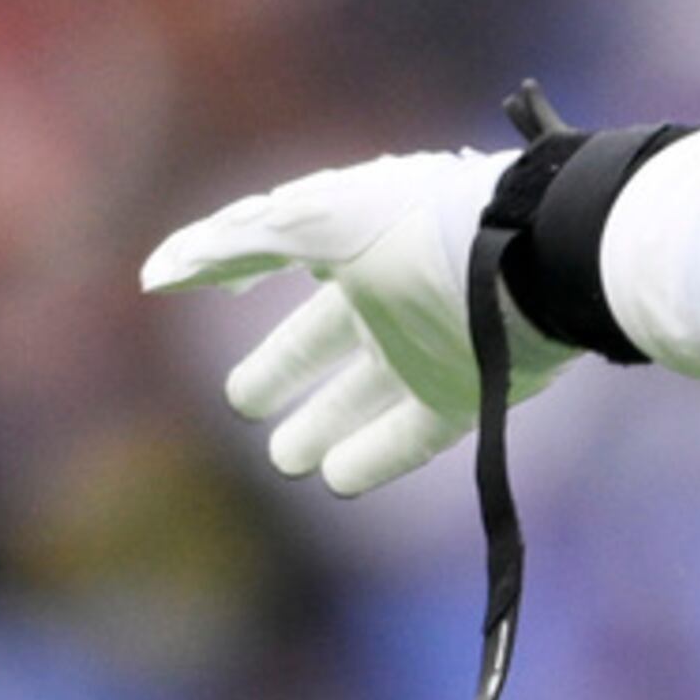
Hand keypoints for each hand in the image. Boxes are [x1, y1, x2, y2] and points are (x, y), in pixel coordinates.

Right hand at [142, 152, 566, 495]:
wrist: (540, 255)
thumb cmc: (425, 225)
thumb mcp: (317, 220)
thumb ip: (234, 244)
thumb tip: (159, 274)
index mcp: (365, 237)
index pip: (292, 265)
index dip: (247, 277)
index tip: (211, 293)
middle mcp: (399, 292)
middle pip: (330, 338)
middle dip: (287, 367)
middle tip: (246, 402)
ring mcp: (439, 343)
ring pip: (370, 393)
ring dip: (327, 424)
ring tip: (287, 458)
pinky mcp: (473, 390)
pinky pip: (415, 434)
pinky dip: (374, 456)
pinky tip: (336, 479)